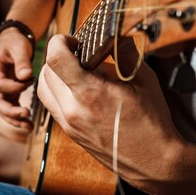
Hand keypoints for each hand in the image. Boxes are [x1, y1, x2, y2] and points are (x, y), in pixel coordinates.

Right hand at [0, 28, 33, 128]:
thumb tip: (26, 76)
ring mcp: (0, 90)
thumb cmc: (15, 42)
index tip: (30, 81)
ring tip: (29, 127)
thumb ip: (22, 62)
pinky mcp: (9, 94)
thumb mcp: (19, 47)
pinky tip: (29, 124)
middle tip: (26, 114)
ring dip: (14, 119)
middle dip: (11, 111)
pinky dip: (18, 117)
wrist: (14, 40)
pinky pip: (11, 108)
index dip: (14, 87)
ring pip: (2, 110)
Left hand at [37, 34, 183, 192]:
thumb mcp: (144, 79)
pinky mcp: (68, 132)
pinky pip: (51, 104)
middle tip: (76, 51)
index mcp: (89, 94)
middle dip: (57, 55)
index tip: (73, 40)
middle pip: (46, 71)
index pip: (55, 58)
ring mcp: (67, 124)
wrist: (153, 161)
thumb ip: (122, 52)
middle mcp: (71, 110)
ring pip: (42, 89)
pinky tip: (77, 87)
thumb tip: (111, 33)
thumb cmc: (152, 121)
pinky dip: (56, 90)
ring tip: (74, 69)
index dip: (60, 41)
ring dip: (52, 73)